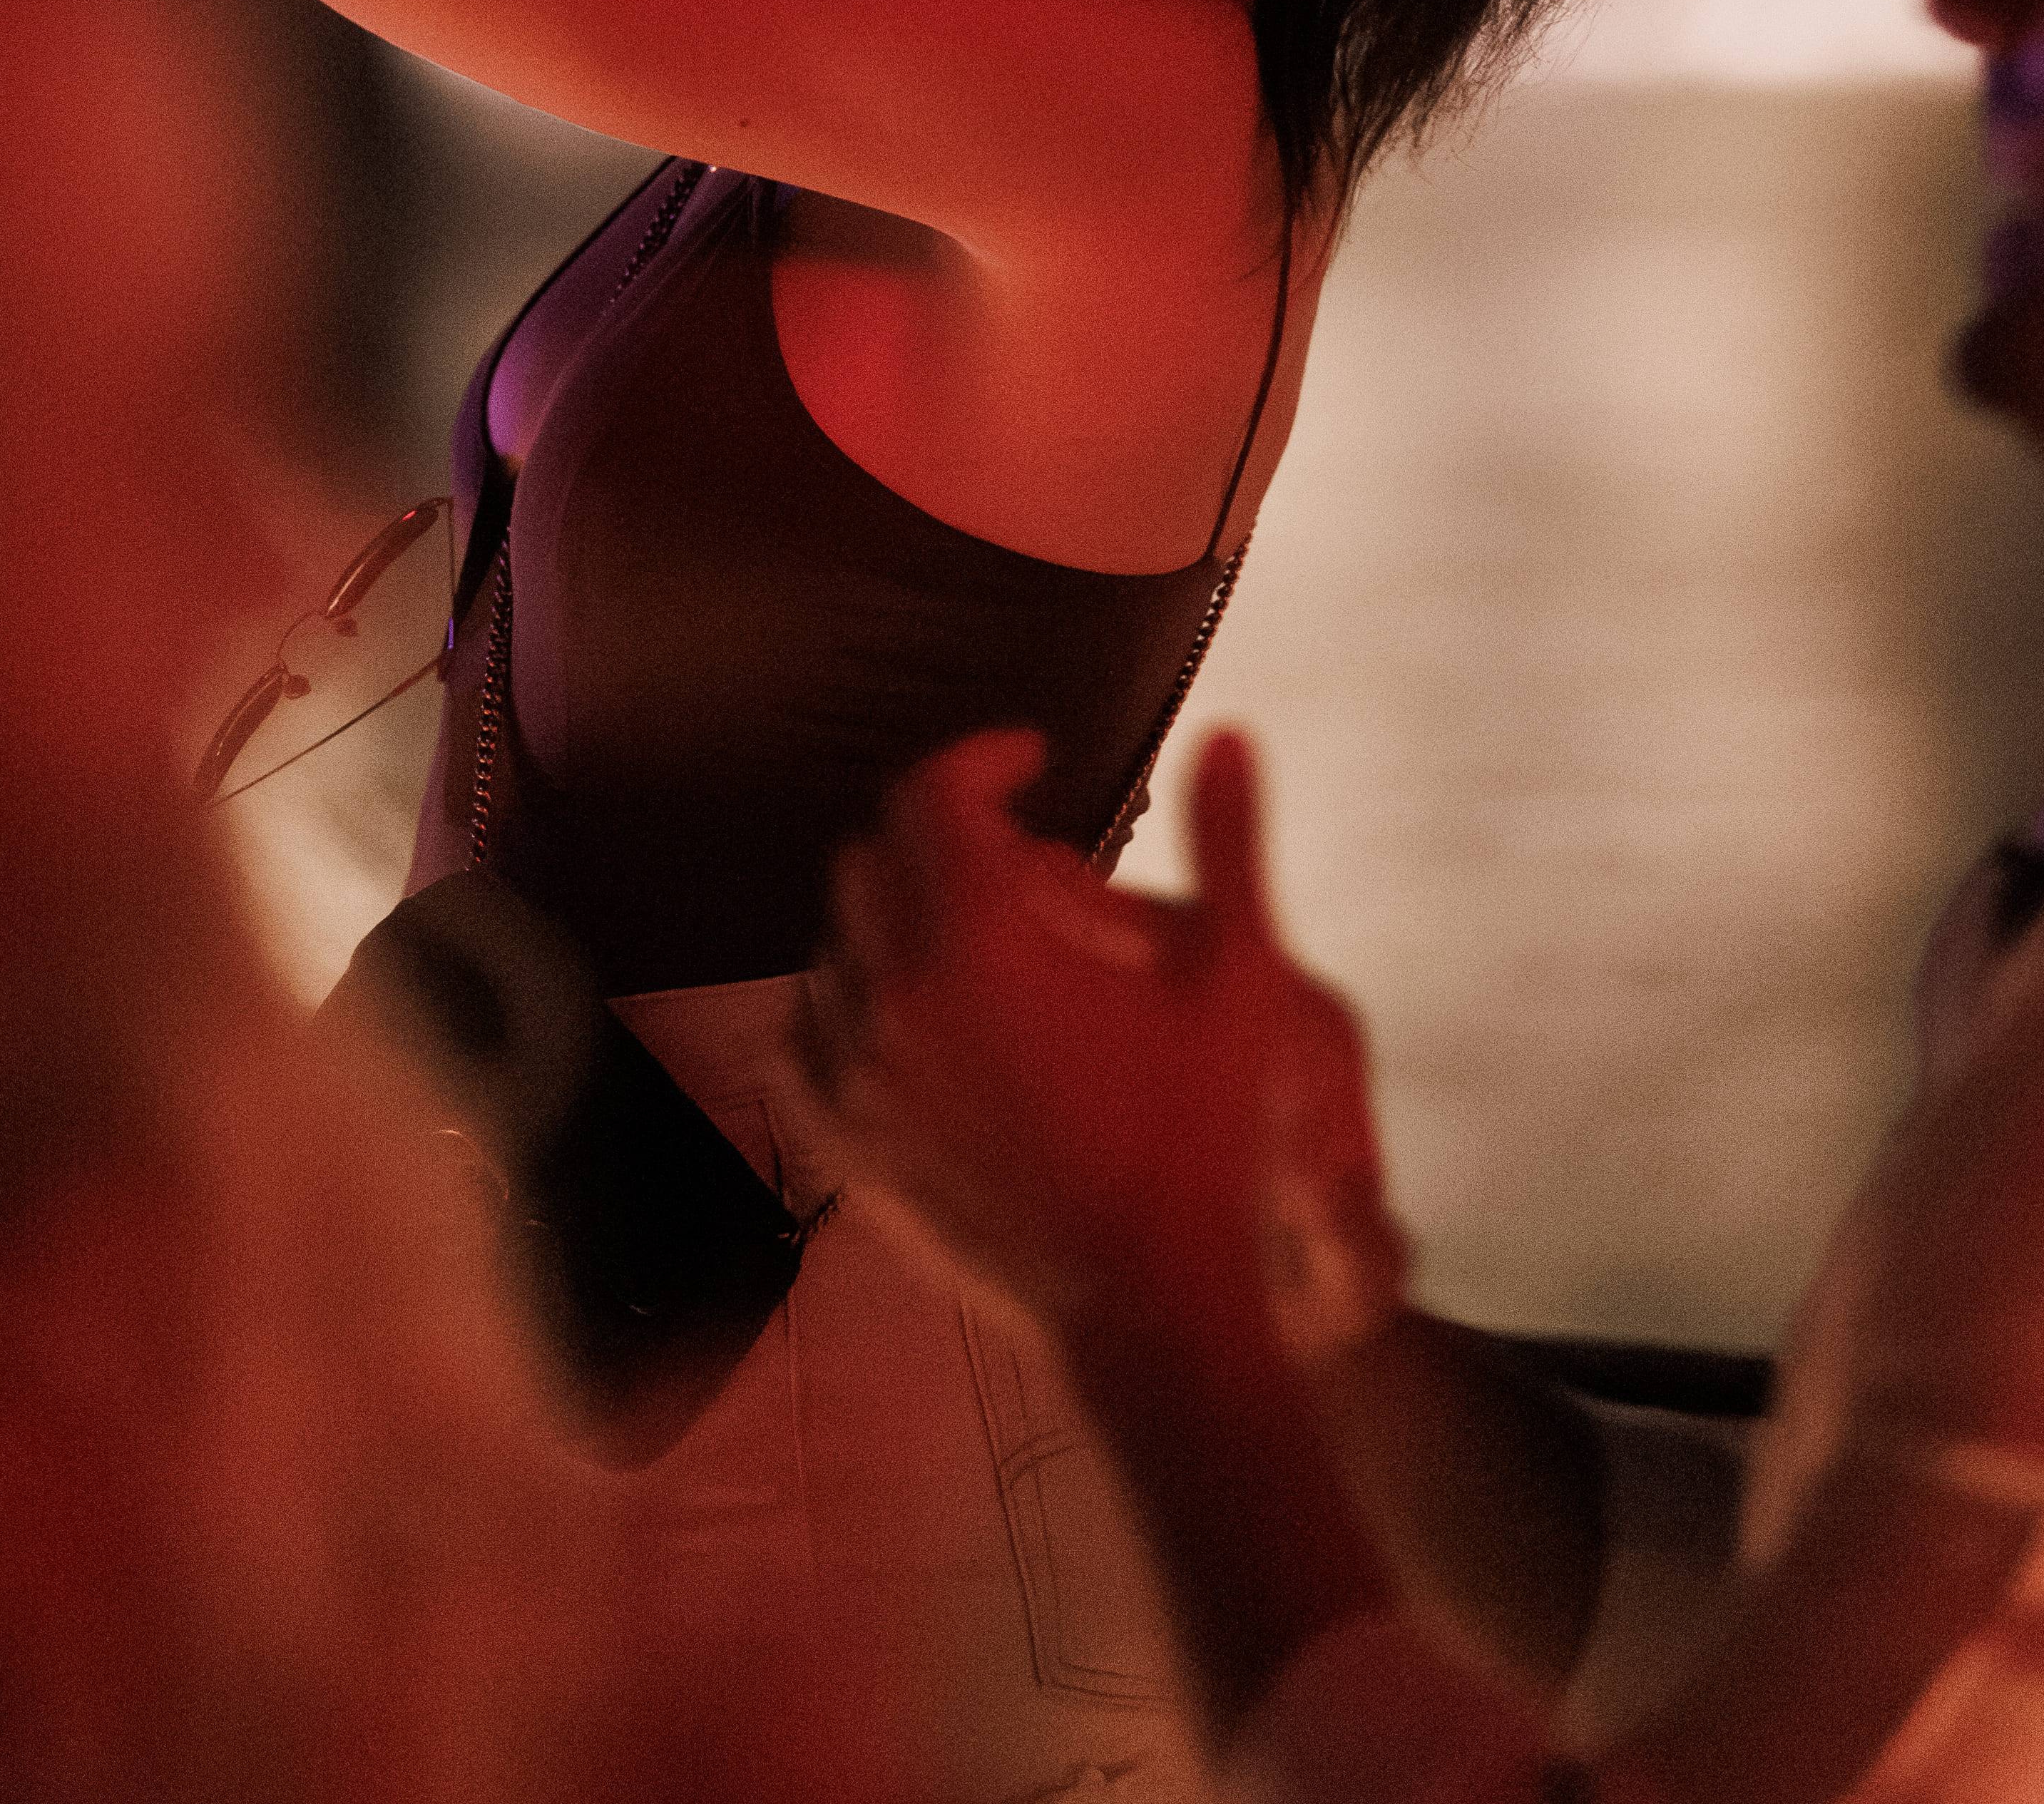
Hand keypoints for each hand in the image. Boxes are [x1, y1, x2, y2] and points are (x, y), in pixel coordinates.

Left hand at [800, 726, 1407, 1368]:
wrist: (1159, 1307)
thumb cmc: (1205, 1142)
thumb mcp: (1239, 978)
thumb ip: (1229, 841)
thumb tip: (1229, 735)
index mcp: (985, 940)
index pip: (932, 794)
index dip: (981, 758)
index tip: (1030, 763)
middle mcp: (901, 997)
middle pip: (874, 852)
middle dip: (937, 828)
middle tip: (1009, 848)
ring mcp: (862, 1079)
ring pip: (836, 939)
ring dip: (892, 910)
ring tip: (971, 929)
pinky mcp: (850, 1148)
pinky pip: (804, 1036)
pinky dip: (842, 1000)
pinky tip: (904, 1006)